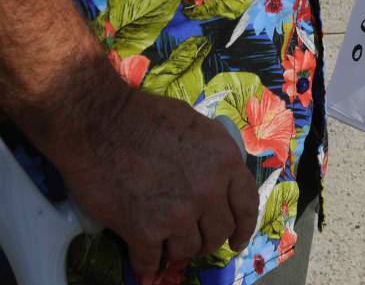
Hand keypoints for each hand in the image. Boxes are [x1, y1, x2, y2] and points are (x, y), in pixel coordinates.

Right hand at [47, 76, 258, 278]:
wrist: (99, 122)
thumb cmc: (146, 116)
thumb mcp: (199, 128)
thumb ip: (214, 157)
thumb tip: (219, 177)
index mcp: (226, 162)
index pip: (247, 205)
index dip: (244, 228)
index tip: (237, 241)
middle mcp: (208, 191)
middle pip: (219, 233)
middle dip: (208, 240)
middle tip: (195, 241)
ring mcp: (178, 214)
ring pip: (187, 250)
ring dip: (177, 250)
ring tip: (165, 243)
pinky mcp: (144, 230)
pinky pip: (150, 261)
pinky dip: (147, 265)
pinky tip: (144, 264)